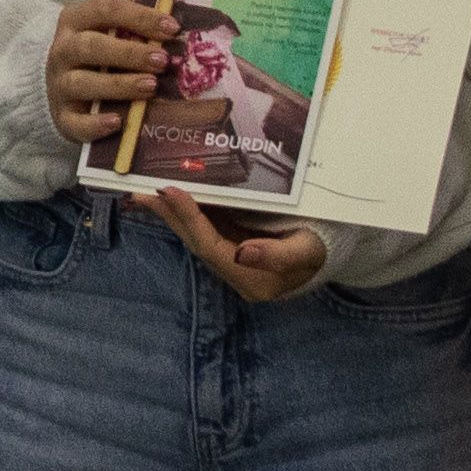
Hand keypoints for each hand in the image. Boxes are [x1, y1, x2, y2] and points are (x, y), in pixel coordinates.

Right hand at [45, 0, 174, 151]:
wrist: (62, 85)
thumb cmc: (97, 54)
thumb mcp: (108, 32)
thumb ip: (134, 28)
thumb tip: (175, 29)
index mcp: (75, 20)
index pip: (105, 9)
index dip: (140, 17)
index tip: (172, 28)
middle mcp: (62, 50)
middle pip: (91, 46)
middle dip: (129, 53)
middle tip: (163, 60)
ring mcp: (58, 84)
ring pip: (82, 83)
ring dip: (119, 85)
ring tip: (151, 86)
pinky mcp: (62, 116)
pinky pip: (75, 121)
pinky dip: (95, 124)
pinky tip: (118, 121)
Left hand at [154, 189, 326, 303]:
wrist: (329, 255)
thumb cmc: (320, 249)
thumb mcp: (306, 251)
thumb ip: (275, 255)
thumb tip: (241, 253)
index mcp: (252, 280)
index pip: (211, 246)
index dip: (189, 219)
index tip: (169, 191)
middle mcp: (236, 273)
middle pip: (195, 242)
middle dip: (169, 216)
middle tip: (140, 190)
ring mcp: (233, 261)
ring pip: (196, 235)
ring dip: (172, 214)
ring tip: (147, 191)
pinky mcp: (234, 246)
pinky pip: (205, 229)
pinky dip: (187, 212)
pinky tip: (173, 197)